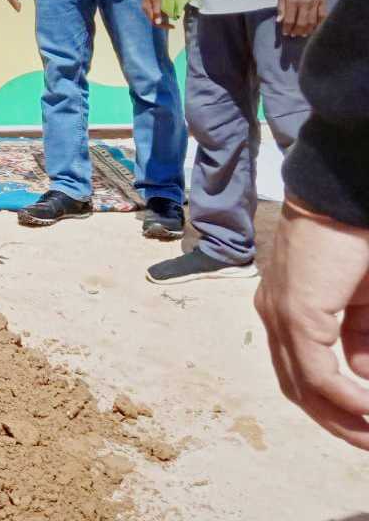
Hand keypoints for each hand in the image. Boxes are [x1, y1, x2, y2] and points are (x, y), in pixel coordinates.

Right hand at [142, 0, 173, 29]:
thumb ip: (157, 11)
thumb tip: (156, 23)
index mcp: (146, 8)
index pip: (154, 22)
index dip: (163, 25)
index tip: (173, 26)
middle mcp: (147, 6)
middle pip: (155, 18)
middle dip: (164, 21)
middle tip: (174, 22)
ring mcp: (150, 2)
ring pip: (157, 13)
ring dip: (165, 15)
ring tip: (173, 15)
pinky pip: (159, 7)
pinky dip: (165, 9)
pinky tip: (170, 8)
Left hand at [255, 198, 368, 449]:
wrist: (344, 195)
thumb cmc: (356, 238)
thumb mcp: (363, 300)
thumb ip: (361, 336)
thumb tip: (363, 373)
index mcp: (288, 307)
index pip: (302, 368)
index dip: (336, 401)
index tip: (366, 421)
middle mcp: (276, 313)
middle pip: (297, 385)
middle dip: (335, 420)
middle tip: (368, 441)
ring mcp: (282, 314)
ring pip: (303, 386)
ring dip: (341, 418)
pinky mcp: (297, 313)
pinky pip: (316, 373)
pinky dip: (344, 398)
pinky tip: (368, 410)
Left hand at [277, 0, 327, 37]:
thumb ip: (281, 6)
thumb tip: (279, 20)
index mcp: (292, 0)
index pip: (290, 20)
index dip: (287, 29)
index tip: (285, 33)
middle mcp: (304, 3)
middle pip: (301, 23)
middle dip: (297, 31)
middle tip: (294, 35)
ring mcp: (315, 3)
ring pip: (313, 22)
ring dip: (308, 30)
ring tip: (303, 34)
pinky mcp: (323, 1)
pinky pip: (323, 16)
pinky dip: (319, 24)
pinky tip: (316, 28)